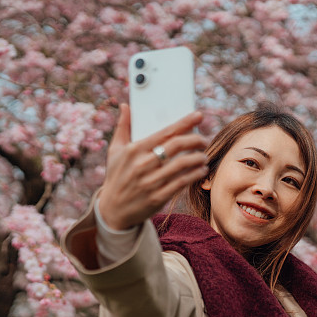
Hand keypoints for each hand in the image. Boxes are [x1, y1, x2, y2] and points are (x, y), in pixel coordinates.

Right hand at [96, 104, 207, 229]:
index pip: (164, 132)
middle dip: (195, 140)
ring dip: (198, 158)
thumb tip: (125, 106)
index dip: (184, 123)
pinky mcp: (157, 198)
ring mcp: (150, 182)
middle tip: (204, 140)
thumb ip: (122, 127)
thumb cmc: (116, 176)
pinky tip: (201, 170)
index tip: (198, 116)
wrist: (112, 210)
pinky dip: (195, 175)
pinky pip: (181, 183)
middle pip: (176, 146)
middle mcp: (142, 165)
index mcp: (133, 150)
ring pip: (182, 164)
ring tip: (204, 155)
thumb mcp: (115, 151)